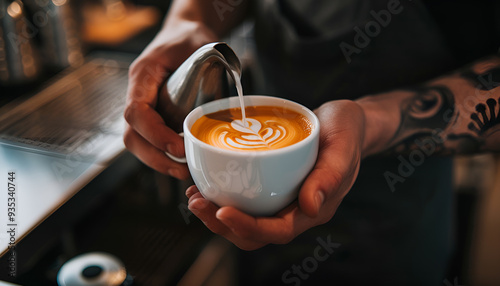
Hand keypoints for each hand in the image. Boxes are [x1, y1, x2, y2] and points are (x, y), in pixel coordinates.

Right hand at [123, 20, 217, 178]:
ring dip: (159, 161)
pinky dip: (163, 155)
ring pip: (138, 142)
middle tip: (182, 170)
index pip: (136, 112)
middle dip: (155, 158)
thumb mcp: (200, 43)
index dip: (155, 135)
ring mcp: (144, 105)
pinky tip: (183, 162)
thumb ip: (212, 68)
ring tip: (184, 172)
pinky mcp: (154, 114)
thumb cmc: (189, 36)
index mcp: (142, 75)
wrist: (184, 32)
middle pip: (132, 135)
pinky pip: (150, 139)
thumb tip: (231, 99)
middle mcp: (138, 93)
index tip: (178, 149)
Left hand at [186, 100, 365, 249]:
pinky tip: (206, 181)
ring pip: (245, 219)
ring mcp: (282, 200)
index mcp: (313, 210)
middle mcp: (295, 211)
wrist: (345, 122)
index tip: (222, 211)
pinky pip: (246, 200)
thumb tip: (311, 207)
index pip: (277, 231)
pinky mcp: (272, 186)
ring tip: (193, 195)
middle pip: (254, 234)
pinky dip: (223, 196)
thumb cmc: (347, 132)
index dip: (248, 227)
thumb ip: (330, 176)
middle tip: (197, 203)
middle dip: (222, 225)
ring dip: (216, 214)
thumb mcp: (343, 147)